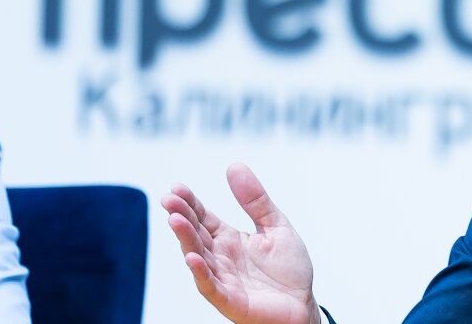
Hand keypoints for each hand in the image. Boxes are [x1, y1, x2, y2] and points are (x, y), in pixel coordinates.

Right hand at [162, 163, 321, 323]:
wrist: (303, 305)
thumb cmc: (289, 270)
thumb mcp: (276, 226)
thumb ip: (255, 200)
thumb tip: (234, 166)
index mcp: (229, 239)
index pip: (203, 217)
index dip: (190, 203)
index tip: (176, 187)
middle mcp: (220, 257)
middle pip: (196, 234)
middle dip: (181, 216)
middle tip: (169, 199)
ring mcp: (222, 278)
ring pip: (198, 257)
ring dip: (185, 239)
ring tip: (175, 219)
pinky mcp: (229, 299)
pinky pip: (210, 285)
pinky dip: (200, 272)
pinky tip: (192, 256)